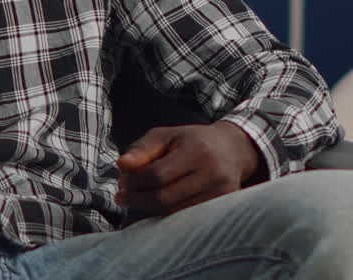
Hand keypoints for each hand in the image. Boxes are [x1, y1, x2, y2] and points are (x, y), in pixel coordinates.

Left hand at [116, 120, 260, 214]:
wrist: (232, 149)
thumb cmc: (192, 141)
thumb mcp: (165, 135)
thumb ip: (142, 149)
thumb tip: (121, 165)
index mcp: (197, 151)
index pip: (157, 174)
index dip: (134, 182)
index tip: (121, 182)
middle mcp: (213, 174)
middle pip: (166, 197)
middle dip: (138, 199)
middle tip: (122, 196)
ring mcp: (221, 193)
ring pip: (175, 211)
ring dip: (149, 208)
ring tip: (135, 199)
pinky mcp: (223, 206)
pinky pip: (187, 216)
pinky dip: (166, 213)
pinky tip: (155, 205)